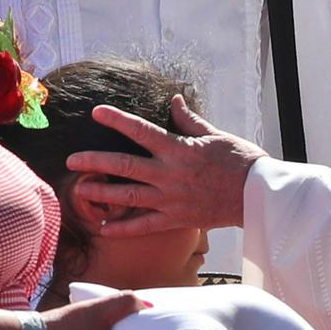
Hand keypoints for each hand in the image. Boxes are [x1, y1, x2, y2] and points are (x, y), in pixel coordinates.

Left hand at [66, 95, 267, 234]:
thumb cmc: (240, 160)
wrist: (258, 195)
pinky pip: (144, 226)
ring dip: (101, 193)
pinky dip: (122, 228)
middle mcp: (169, 174)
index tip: (97, 112)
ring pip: (128, 196)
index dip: (117, 120)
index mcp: (178, 149)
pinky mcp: (176, 220)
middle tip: (73, 160)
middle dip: (95, 162)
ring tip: (80, 189)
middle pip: (124, 166)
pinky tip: (104, 228)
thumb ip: (189, 120)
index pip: (141, 131)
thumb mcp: (215, 134)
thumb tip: (175, 100)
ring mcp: (170, 199)